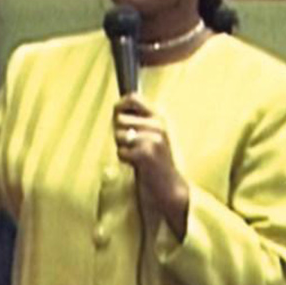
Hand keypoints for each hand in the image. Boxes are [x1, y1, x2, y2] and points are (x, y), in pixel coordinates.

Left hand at [113, 93, 189, 238]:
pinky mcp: (146, 154)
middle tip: (132, 145)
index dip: (120, 105)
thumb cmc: (156, 161)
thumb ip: (138, 120)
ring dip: (122, 147)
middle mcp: (158, 124)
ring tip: (136, 155)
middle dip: (119, 133)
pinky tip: (137, 164)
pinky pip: (121, 151)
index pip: (133, 98)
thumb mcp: (152, 134)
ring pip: (118, 135)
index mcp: (160, 116)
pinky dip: (124, 159)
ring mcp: (154, 138)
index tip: (117, 114)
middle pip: (119, 119)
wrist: (169, 186)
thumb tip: (116, 109)